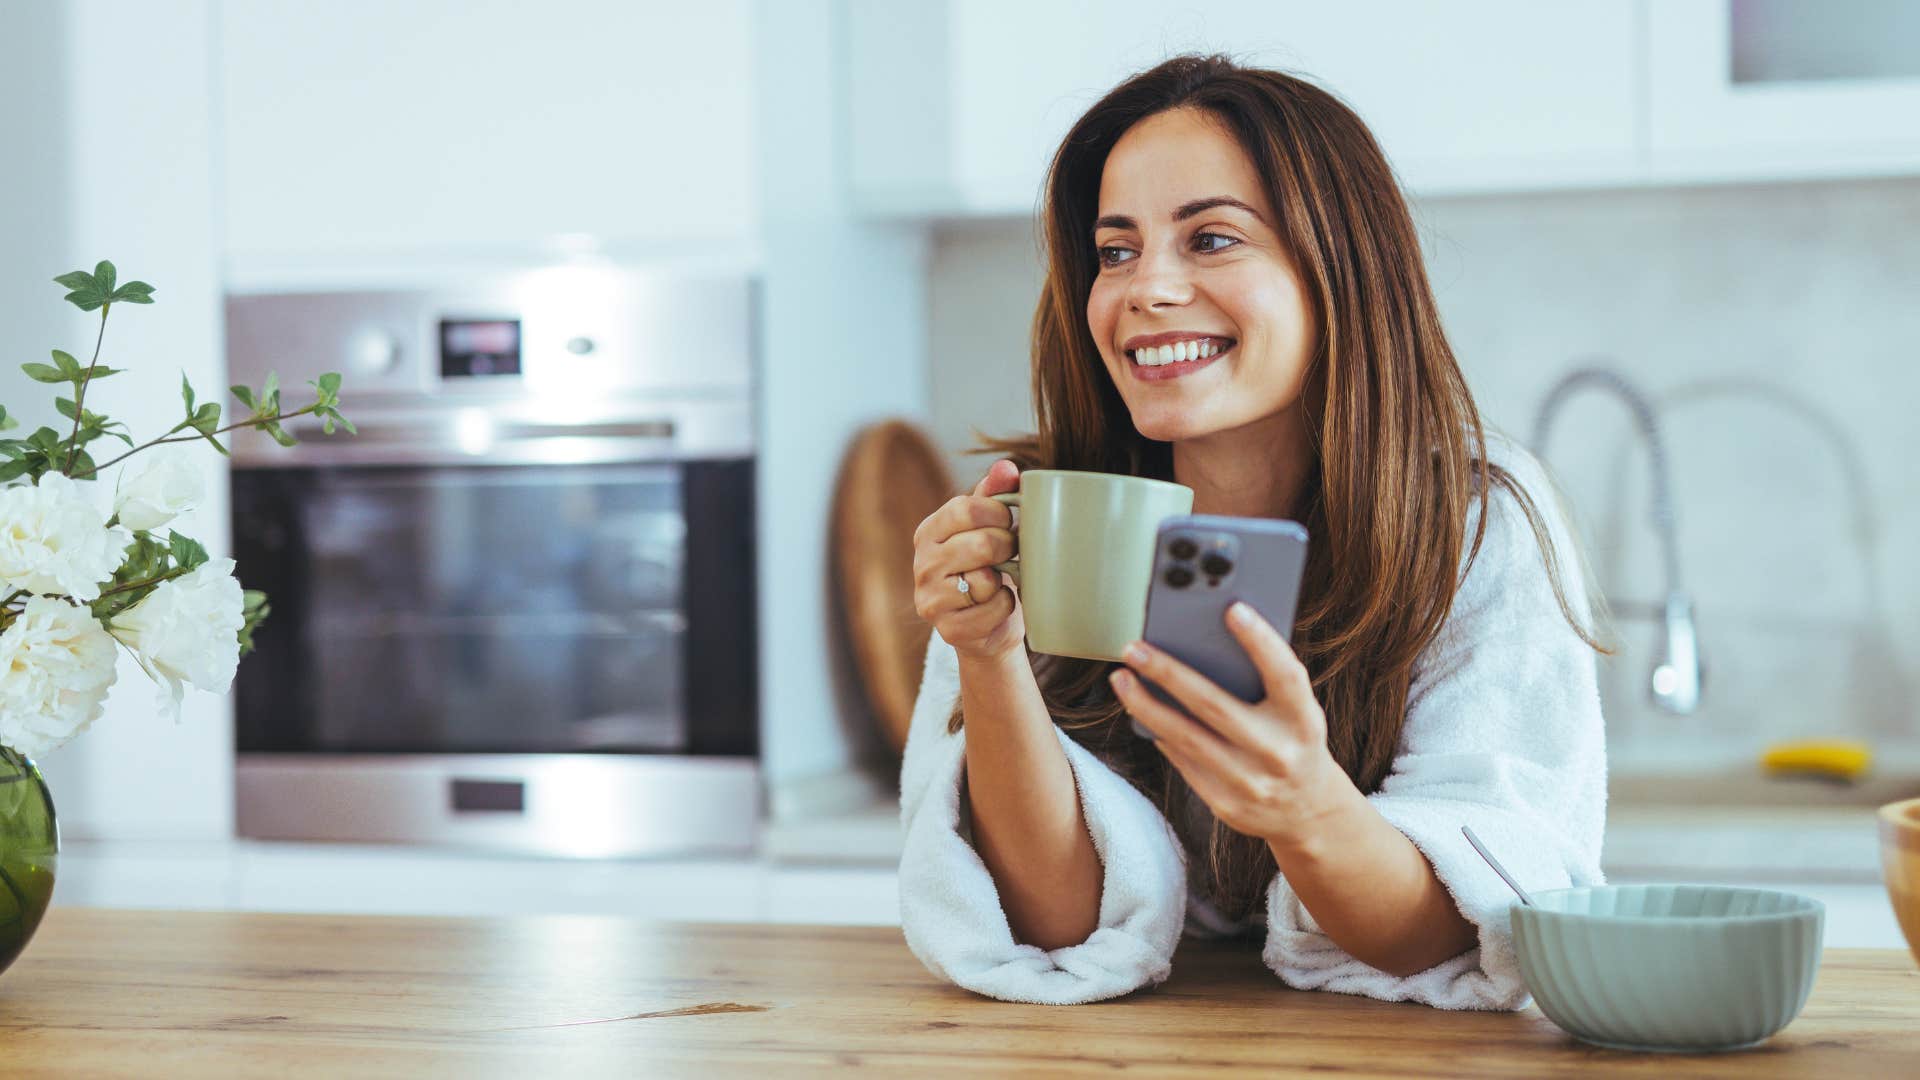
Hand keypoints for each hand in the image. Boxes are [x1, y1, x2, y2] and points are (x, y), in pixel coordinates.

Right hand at [911, 459, 1023, 661]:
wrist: (989, 625)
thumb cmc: (991, 567)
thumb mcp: (990, 527)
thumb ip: (996, 493)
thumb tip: (1007, 467)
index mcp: (929, 532)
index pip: (966, 507)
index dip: (998, 513)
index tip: (1008, 522)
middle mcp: (922, 564)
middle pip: (981, 544)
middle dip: (1007, 549)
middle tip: (1009, 555)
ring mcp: (930, 599)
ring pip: (986, 580)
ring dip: (1004, 581)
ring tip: (998, 582)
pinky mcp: (947, 630)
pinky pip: (992, 610)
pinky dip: (1005, 608)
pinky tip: (995, 606)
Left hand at [1109, 601, 1351, 847]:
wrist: (1308, 811)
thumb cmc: (1292, 740)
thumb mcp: (1295, 712)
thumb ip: (1265, 681)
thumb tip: (1206, 639)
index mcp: (1303, 721)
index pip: (1285, 675)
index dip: (1261, 641)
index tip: (1233, 609)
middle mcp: (1278, 753)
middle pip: (1214, 705)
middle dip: (1168, 673)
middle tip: (1133, 648)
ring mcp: (1251, 783)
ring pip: (1186, 737)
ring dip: (1146, 705)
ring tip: (1122, 678)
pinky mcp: (1225, 804)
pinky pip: (1183, 761)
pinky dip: (1160, 733)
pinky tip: (1143, 711)